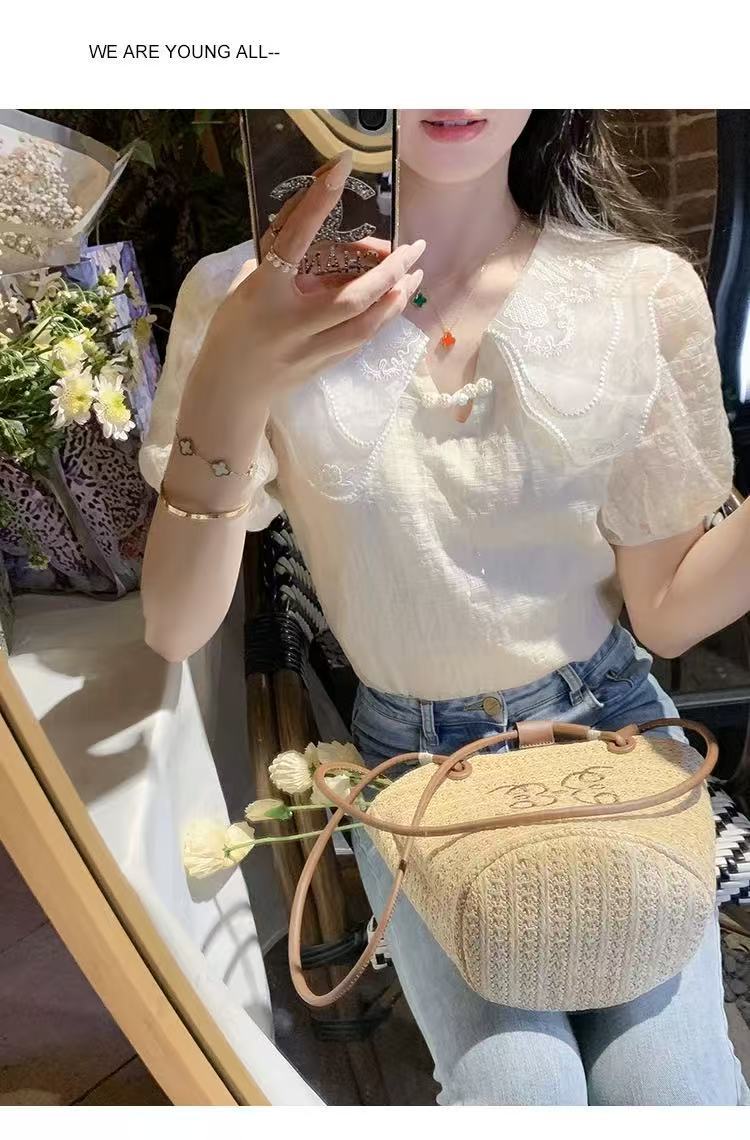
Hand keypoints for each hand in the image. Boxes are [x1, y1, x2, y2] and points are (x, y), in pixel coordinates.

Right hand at [195, 149, 425, 403]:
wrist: (228, 389)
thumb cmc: (233, 330)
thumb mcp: (247, 287)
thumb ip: (280, 263)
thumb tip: (317, 234)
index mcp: (263, 291)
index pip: (295, 240)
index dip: (317, 203)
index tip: (342, 167)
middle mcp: (289, 322)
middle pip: (351, 297)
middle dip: (389, 271)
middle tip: (414, 248)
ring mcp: (308, 350)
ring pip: (364, 325)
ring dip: (394, 299)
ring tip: (414, 276)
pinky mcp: (320, 367)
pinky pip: (358, 341)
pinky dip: (378, 319)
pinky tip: (393, 303)